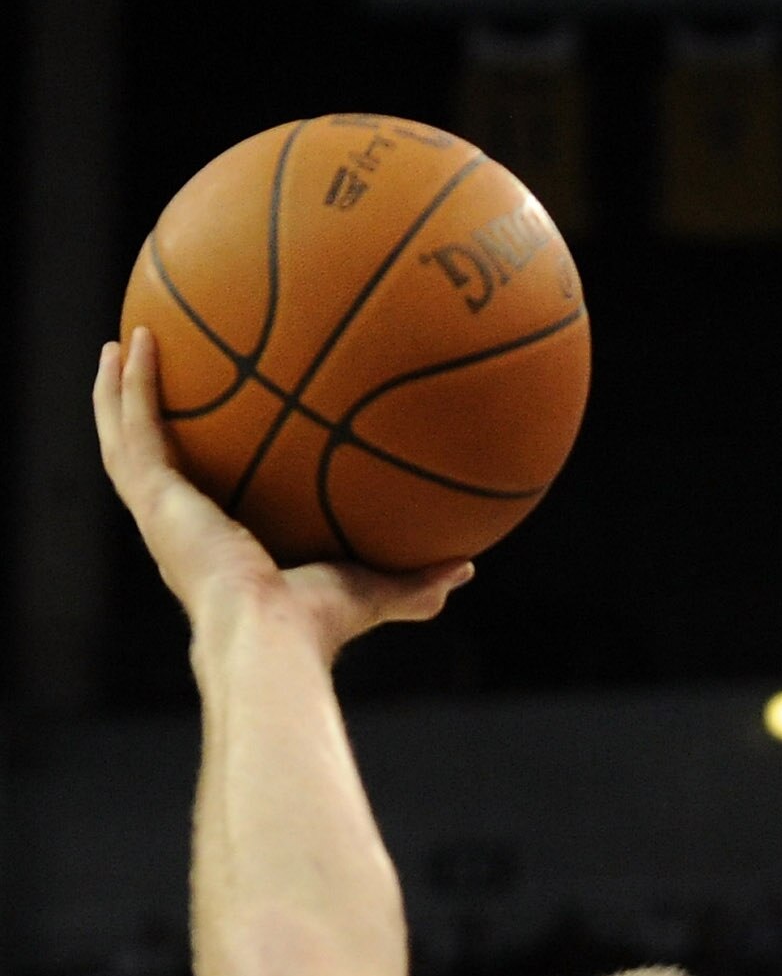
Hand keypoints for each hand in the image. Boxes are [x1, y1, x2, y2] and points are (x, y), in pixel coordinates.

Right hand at [94, 327, 470, 663]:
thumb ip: (416, 579)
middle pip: (157, 462)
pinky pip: (133, 427)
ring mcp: (160, 514)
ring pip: (125, 438)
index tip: (217, 431)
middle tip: (156, 373)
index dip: (204, 466)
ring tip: (124, 341)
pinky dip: (130, 384)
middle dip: (152, 418)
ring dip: (120, 390)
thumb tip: (466, 566)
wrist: (272, 635)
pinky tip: (135, 340)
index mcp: (220, 551)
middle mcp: (182, 531)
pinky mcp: (151, 498)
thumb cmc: (318, 625)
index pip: (208, 500)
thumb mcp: (376, 590)